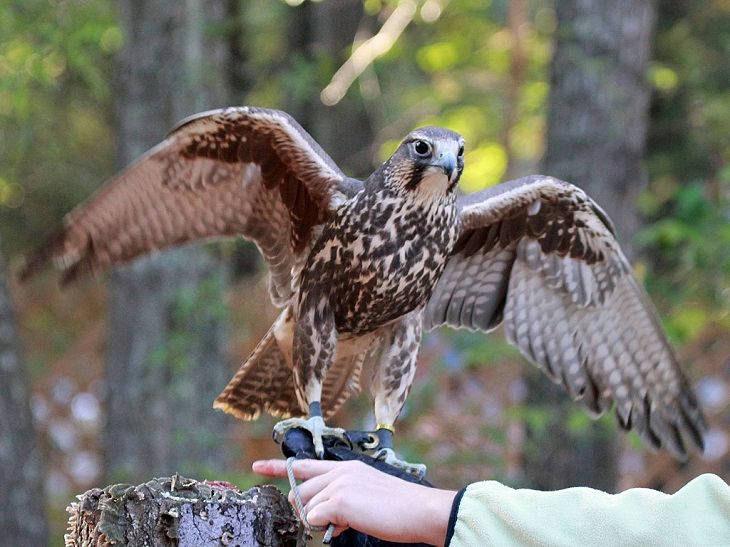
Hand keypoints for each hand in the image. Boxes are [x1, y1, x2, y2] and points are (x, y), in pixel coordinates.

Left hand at [252, 458, 455, 543]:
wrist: (418, 510)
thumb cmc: (397, 508)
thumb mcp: (366, 495)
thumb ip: (341, 498)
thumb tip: (322, 515)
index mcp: (345, 467)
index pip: (304, 465)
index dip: (277, 467)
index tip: (256, 466)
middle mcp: (339, 471)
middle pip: (300, 492)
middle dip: (307, 511)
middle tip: (332, 521)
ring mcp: (338, 483)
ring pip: (307, 508)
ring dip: (320, 521)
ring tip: (348, 521)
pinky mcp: (340, 499)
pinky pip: (316, 519)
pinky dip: (327, 527)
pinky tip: (348, 523)